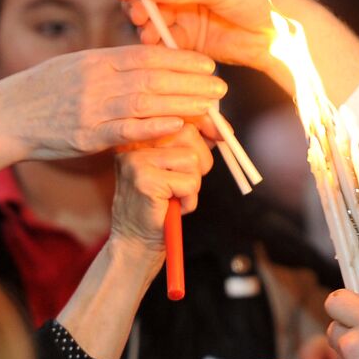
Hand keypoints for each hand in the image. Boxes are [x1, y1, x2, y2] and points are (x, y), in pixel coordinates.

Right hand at [0, 46, 226, 182]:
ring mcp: (90, 109)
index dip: (180, 58)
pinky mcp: (84, 137)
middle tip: (221, 86)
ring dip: (181, 103)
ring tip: (210, 106)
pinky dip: (151, 128)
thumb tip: (144, 60)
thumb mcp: (73, 67)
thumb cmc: (40, 93)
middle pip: (152, 77)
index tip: (206, 63)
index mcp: (95, 60)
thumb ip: (108, 65)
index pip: (145, 55)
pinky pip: (123, 131)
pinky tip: (177, 126)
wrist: (2, 119)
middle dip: (190, 81)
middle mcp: (95, 81)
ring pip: (144, 102)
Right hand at [54, 126, 214, 358]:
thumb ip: (191, 146)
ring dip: (193, 185)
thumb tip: (220, 128)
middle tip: (184, 185)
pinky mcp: (144, 179)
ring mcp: (136, 160)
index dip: (207, 123)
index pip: (180, 116)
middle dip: (200, 162)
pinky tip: (171, 208)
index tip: (224, 132)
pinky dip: (189, 200)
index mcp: (140, 136)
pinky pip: (189, 183)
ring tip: (174, 197)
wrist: (135, 243)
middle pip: (189, 134)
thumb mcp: (175, 170)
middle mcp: (134, 143)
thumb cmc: (159, 206)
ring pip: (192, 160)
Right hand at [118, 0, 288, 73]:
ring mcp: (185, 6)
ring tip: (147, 32)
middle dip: (138, 1)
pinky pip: (163, 34)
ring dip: (145, 22)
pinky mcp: (188, 32)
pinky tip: (156, 43)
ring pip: (151, 13)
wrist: (284, 34)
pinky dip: (156, 39)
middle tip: (138, 15)